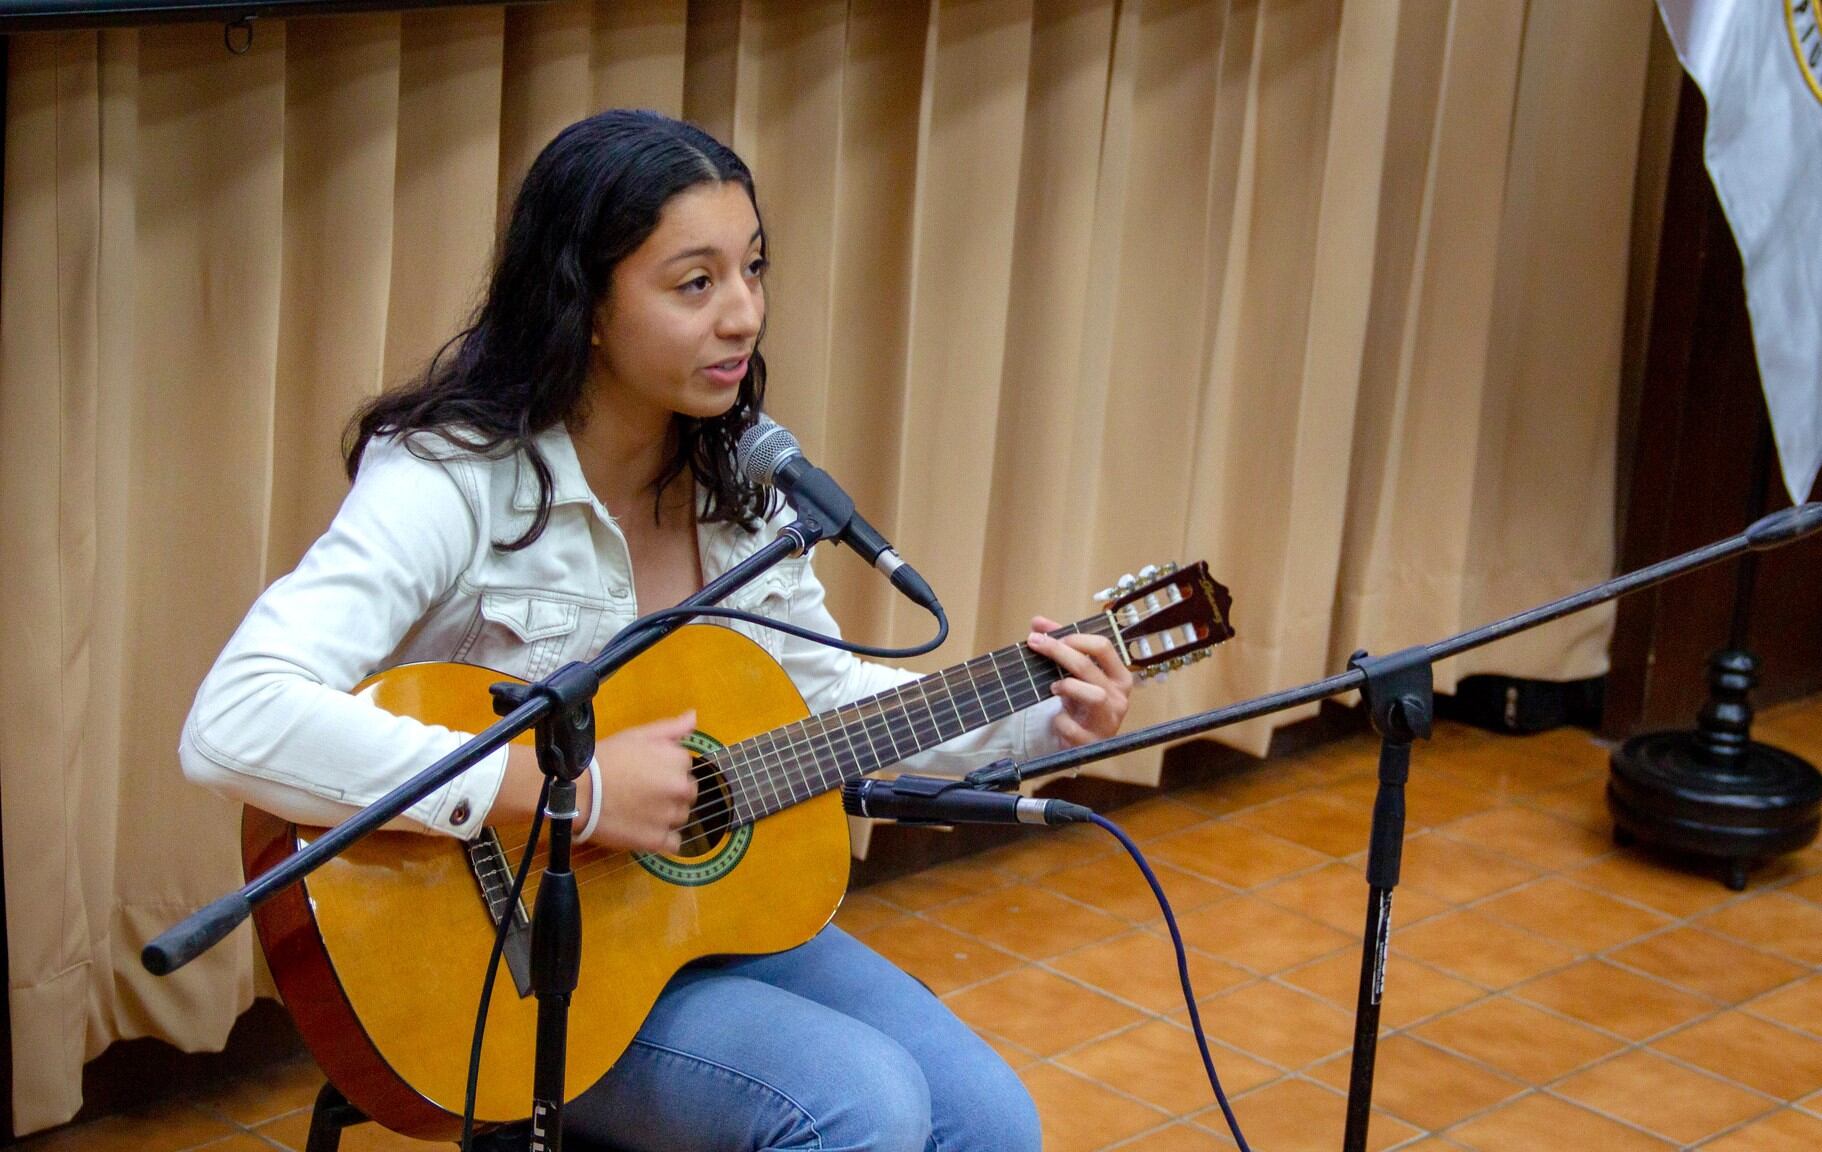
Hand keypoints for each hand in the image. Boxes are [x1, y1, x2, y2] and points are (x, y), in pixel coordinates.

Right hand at [586, 710, 699, 852]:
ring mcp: (670, 816)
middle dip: (669, 793)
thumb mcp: (637, 735)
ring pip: (680, 817)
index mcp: (678, 761)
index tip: (646, 772)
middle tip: (642, 792)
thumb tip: (694, 717)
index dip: (665, 769)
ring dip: (666, 815)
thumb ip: (671, 728)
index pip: (684, 767)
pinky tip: (643, 829)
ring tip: (638, 810)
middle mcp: (680, 788)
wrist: (577, 792)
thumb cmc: (606, 759)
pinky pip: (673, 843)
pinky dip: (662, 838)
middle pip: (686, 793)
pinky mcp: (657, 840)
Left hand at [1026, 616, 1131, 746]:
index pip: (1103, 646)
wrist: (1082, 741)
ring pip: (1094, 696)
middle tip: (1035, 643)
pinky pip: (1074, 727)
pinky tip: (1057, 719)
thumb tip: (1037, 622)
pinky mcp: (1092, 742)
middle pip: (1088, 667)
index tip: (1051, 636)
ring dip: (1068, 686)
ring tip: (1053, 687)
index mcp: (1119, 676)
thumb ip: (1060, 646)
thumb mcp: (1075, 674)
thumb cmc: (1081, 702)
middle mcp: (1119, 697)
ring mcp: (1108, 720)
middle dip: (1058, 651)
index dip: (1075, 638)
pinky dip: (1060, 721)